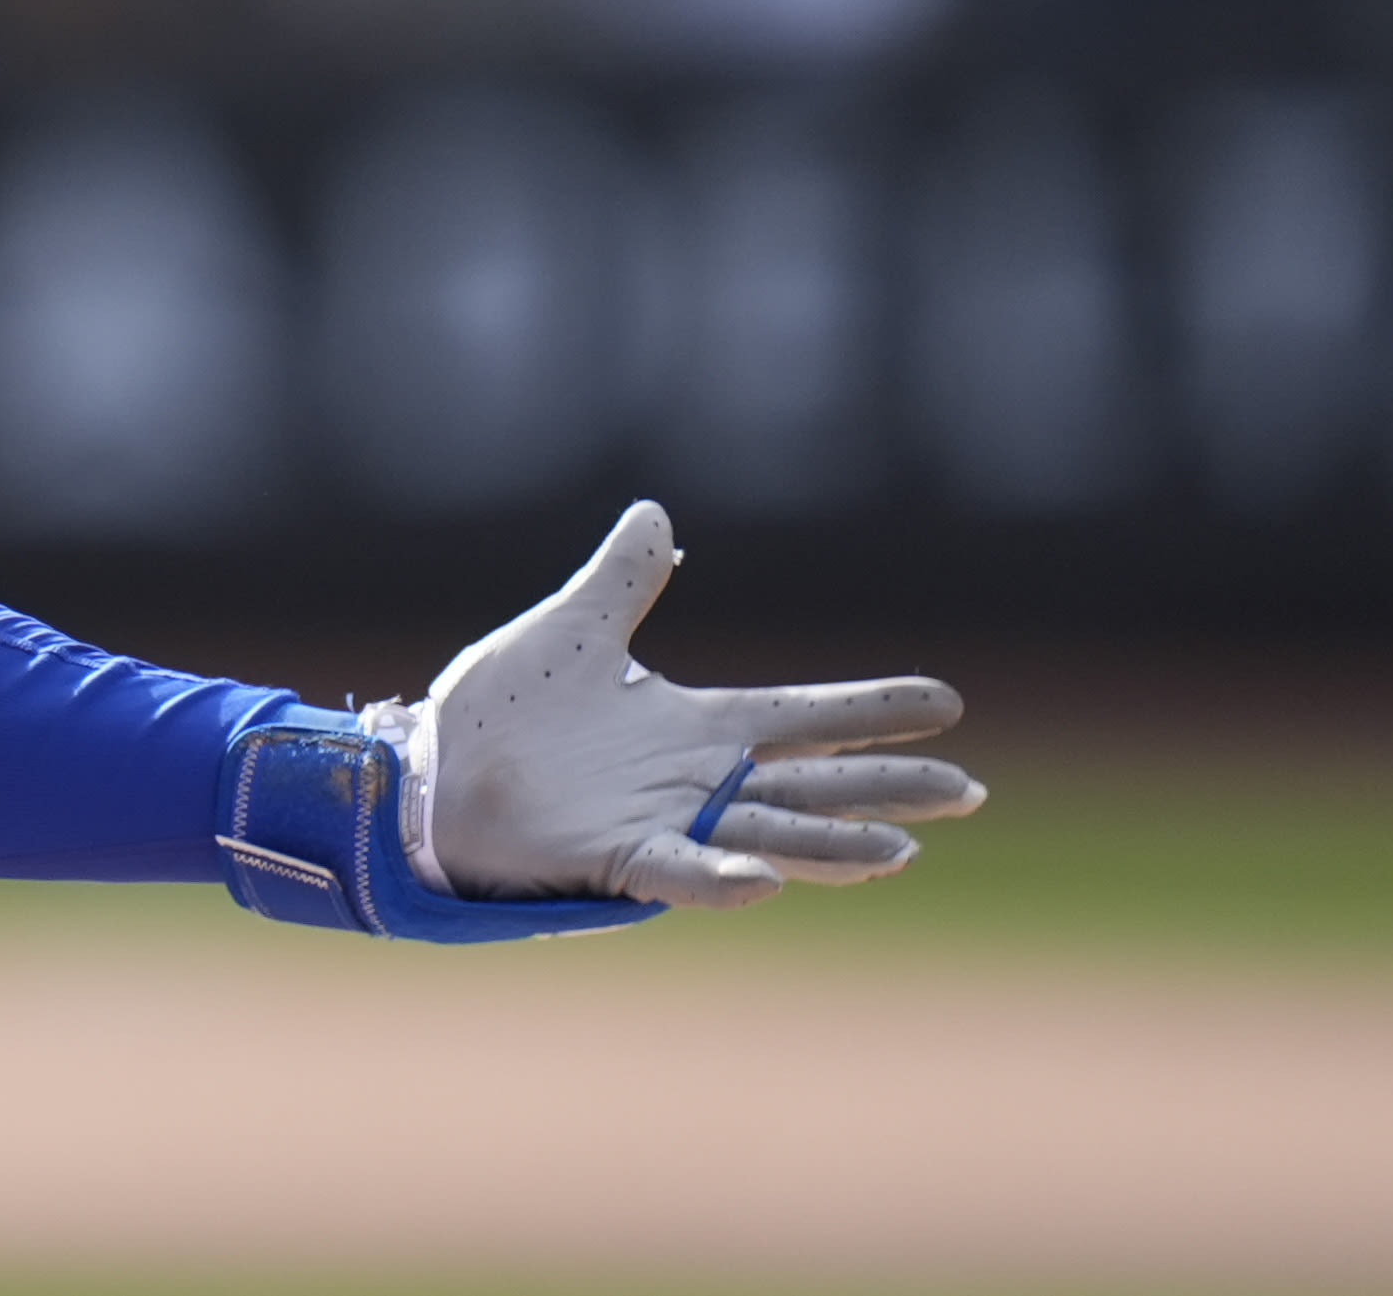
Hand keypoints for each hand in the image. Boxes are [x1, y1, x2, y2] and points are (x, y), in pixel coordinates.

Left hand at [389, 500, 983, 909]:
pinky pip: (680, 873)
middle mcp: (693, 782)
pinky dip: (725, 880)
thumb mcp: (570, 631)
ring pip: (769, 836)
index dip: (871, 708)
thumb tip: (654, 512)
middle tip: (966, 790)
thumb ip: (621, 580)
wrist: (426, 773)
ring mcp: (662, 825)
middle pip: (811, 783)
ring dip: (834, 845)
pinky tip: (769, 880)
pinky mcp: (615, 859)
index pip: (802, 716)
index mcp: (692, 728)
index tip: (947, 701)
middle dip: (886, 787)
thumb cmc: (498, 716)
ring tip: (903, 852)